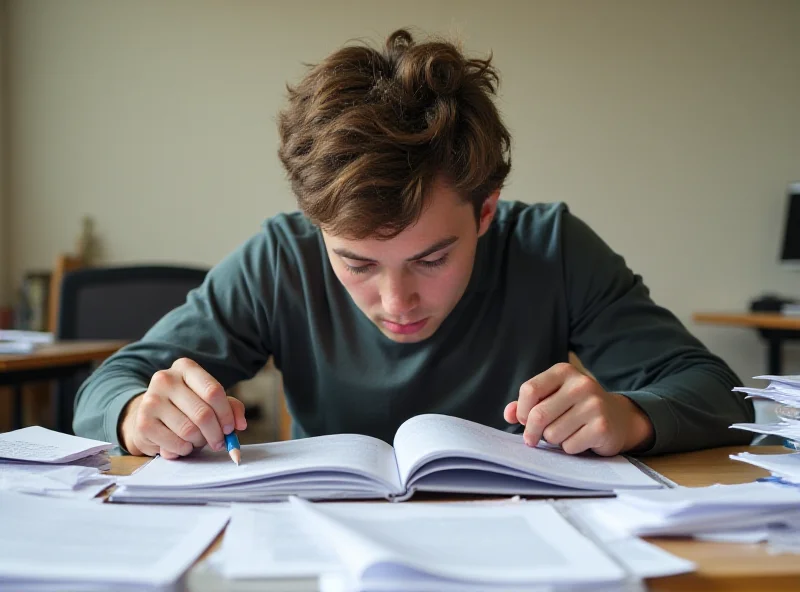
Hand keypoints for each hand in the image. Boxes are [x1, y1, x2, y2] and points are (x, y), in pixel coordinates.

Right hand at [119, 357, 246, 458]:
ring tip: (198, 441)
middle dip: (216, 433)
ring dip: (200, 442)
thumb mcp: (209, 400)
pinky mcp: (143, 423)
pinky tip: (183, 445)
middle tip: (219, 442)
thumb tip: (240, 424)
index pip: (213, 391)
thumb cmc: (186, 406)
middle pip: (203, 413)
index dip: (226, 414)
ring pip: (189, 431)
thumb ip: (230, 407)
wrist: (150, 414)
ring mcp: (151, 400)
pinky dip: (184, 449)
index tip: (231, 428)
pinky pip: (175, 444)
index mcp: (185, 367)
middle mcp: (165, 379)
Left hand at [503, 362, 653, 455]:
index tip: (525, 420)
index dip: (522, 410)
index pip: (529, 390)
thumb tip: (509, 414)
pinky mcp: (602, 427)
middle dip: (532, 432)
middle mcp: (581, 384)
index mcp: (564, 371)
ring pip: (552, 434)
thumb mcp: (552, 397)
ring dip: (553, 440)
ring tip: (565, 433)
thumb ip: (527, 404)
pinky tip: (580, 439)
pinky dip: (569, 448)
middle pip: (539, 415)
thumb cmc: (575, 407)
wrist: (618, 418)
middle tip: (533, 438)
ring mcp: (594, 405)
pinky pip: (569, 446)